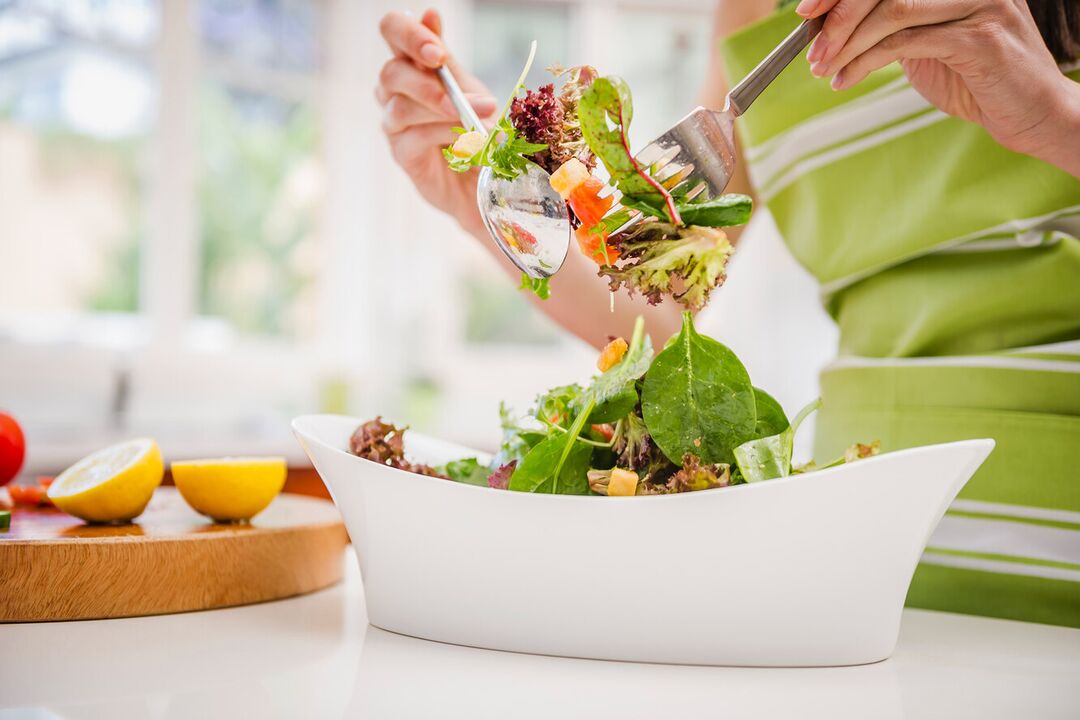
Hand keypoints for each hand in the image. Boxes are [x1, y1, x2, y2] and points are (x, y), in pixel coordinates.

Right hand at [376, 9, 497, 229]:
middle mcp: (395, 90)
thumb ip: (449, 61)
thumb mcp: (470, 90)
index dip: (409, 34)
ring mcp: (394, 123)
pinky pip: (412, 136)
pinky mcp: (401, 153)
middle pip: (390, 70)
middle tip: (453, 87)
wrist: (483, 180)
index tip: (438, 51)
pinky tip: (464, 138)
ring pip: (400, 106)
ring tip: (471, 117)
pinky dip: (441, 133)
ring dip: (440, 108)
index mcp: (412, 64)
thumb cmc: (474, 129)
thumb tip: (430, 13)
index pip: (393, 31)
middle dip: (424, 78)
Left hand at [798, 0, 1079, 165]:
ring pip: (893, 12)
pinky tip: (846, 81)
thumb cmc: (973, 79)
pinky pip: (907, 42)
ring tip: (825, 70)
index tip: (806, 10)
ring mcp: (980, 4)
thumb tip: (827, 24)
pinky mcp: (980, 39)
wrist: (1027, 115)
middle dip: (838, 16)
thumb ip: (887, 27)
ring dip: (847, 44)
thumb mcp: (922, 45)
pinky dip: (866, 63)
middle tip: (811, 48)